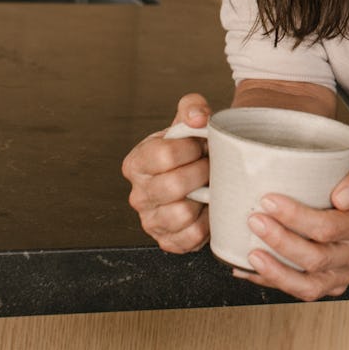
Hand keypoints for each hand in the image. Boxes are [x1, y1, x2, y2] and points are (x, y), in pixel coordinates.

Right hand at [121, 93, 211, 253]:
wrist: (203, 174)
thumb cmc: (193, 148)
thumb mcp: (190, 121)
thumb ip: (192, 108)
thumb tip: (197, 117)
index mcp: (136, 162)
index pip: (164, 154)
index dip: (191, 149)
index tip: (202, 145)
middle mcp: (138, 194)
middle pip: (173, 185)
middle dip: (201, 172)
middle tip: (211, 166)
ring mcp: (150, 221)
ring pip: (181, 214)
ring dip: (203, 198)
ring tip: (209, 186)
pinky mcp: (168, 241)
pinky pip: (191, 237)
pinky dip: (207, 223)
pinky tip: (208, 208)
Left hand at [236, 153, 348, 300]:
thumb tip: (341, 197)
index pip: (328, 227)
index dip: (296, 217)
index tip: (269, 201)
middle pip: (316, 258)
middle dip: (280, 242)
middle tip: (254, 221)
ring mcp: (345, 273)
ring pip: (310, 285)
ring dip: (277, 272)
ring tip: (252, 254)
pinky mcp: (333, 285)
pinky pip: (304, 291)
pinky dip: (275, 282)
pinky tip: (253, 270)